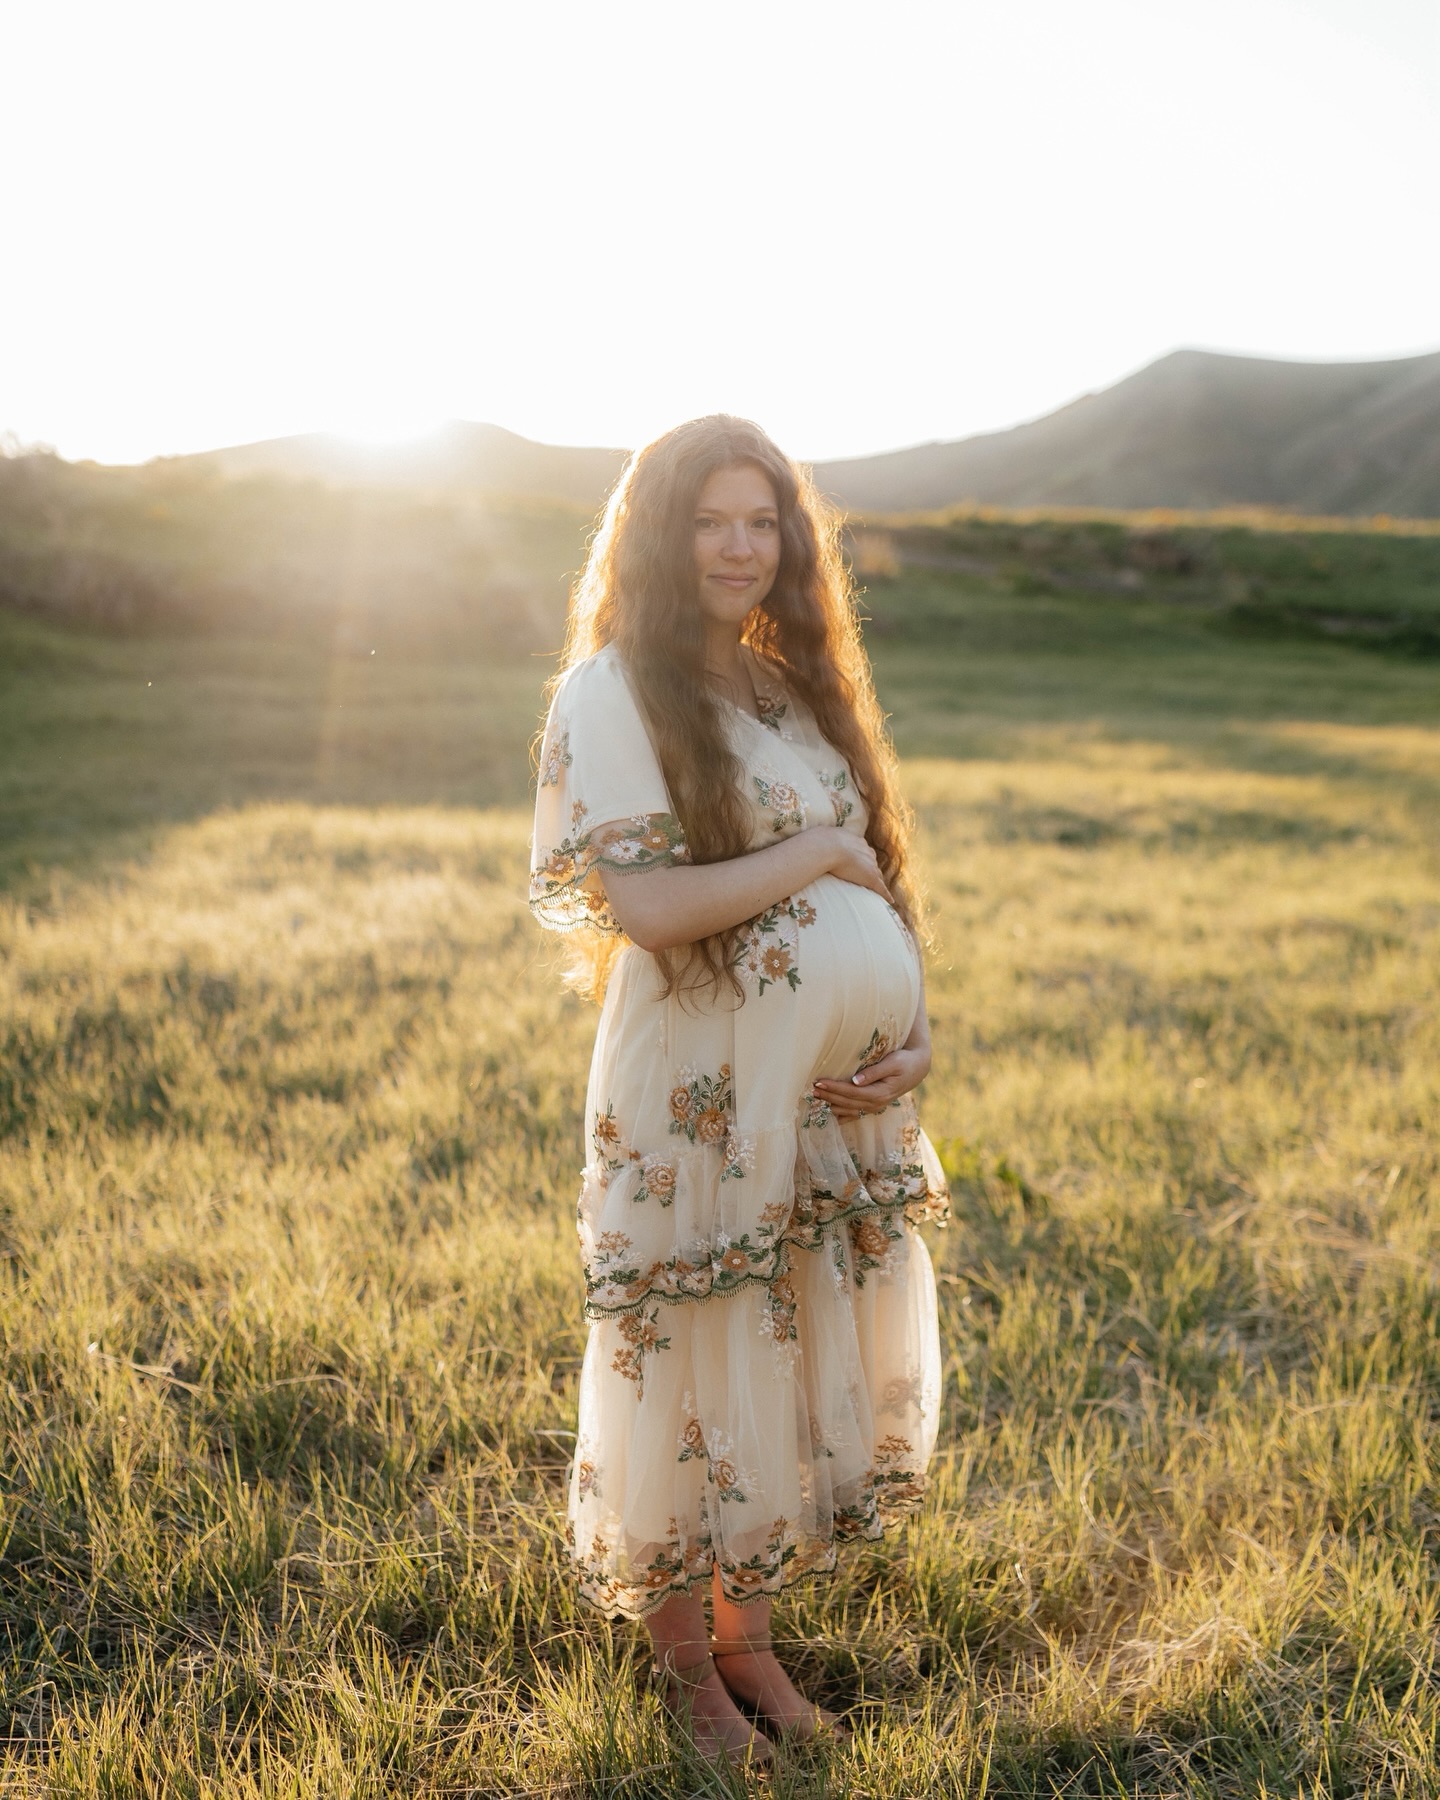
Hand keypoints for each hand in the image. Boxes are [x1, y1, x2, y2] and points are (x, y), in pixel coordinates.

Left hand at [813, 1041, 930, 1118]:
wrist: (917, 1068)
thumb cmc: (904, 1061)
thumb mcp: (893, 1063)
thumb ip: (874, 1072)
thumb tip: (855, 1080)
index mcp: (879, 1093)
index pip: (851, 1092)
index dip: (834, 1088)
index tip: (819, 1081)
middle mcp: (876, 1103)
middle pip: (846, 1102)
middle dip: (828, 1096)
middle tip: (811, 1088)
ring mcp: (874, 1107)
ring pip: (848, 1110)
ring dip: (831, 1105)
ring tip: (815, 1098)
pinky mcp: (873, 1106)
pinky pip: (854, 1114)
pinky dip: (840, 1114)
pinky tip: (828, 1112)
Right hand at [820, 827, 891, 901]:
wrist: (829, 847)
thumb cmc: (823, 842)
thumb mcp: (824, 837)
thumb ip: (823, 839)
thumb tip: (813, 838)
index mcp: (857, 842)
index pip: (863, 853)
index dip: (862, 859)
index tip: (860, 864)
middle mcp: (867, 852)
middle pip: (872, 864)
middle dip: (872, 870)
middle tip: (868, 877)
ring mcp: (870, 865)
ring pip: (877, 875)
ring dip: (878, 881)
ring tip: (878, 890)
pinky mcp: (871, 878)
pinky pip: (881, 888)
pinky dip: (885, 894)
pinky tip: (889, 901)